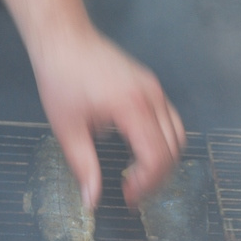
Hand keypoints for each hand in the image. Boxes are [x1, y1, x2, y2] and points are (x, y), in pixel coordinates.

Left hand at [34, 26, 184, 209]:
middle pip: (173, 150)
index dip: (146, 184)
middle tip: (133, 191)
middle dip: (156, 177)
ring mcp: (154, 89)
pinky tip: (139, 150)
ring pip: (178, 136)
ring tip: (139, 174)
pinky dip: (163, 141)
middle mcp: (150, 97)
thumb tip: (92, 200)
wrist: (64, 40)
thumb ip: (84, 167)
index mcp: (131, 107)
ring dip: (164, 160)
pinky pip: (171, 120)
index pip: (157, 157)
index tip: (128, 196)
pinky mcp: (151, 86)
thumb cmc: (61, 77)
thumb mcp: (67, 129)